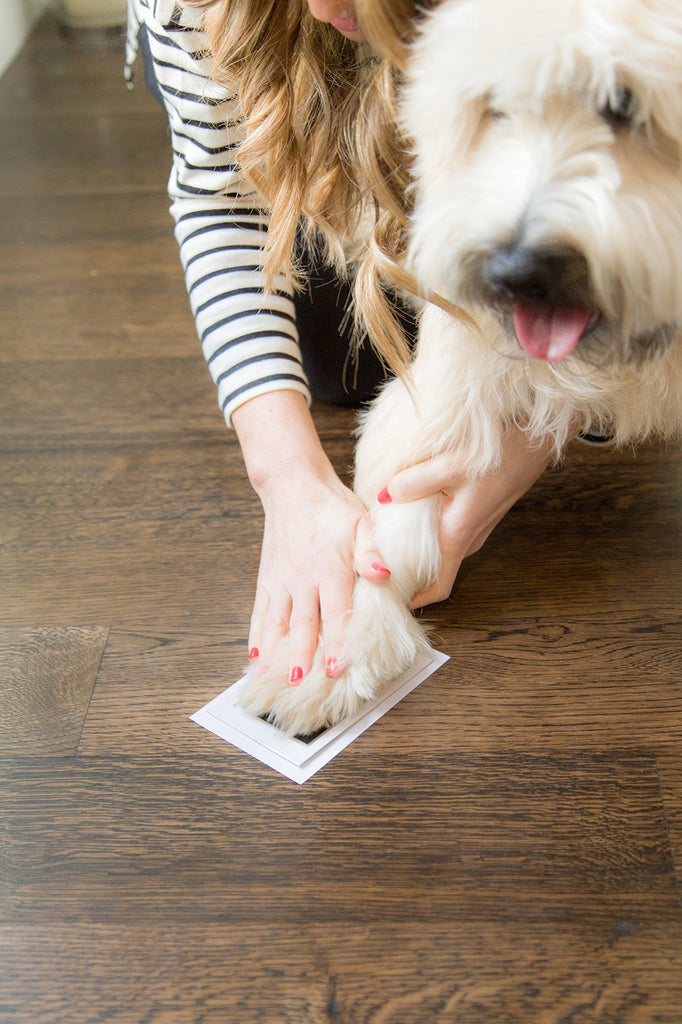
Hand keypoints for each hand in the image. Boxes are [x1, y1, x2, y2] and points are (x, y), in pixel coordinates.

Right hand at [251, 458, 390, 680]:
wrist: (293, 486)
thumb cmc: (332, 507)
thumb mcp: (361, 522)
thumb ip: (372, 551)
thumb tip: (384, 574)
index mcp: (330, 569)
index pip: (334, 613)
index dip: (335, 643)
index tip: (335, 669)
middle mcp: (303, 579)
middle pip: (303, 625)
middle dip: (302, 656)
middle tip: (301, 684)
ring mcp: (282, 581)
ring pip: (277, 624)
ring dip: (275, 653)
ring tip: (271, 679)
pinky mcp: (267, 579)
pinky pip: (260, 613)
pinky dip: (256, 637)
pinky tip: (254, 658)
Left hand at [378, 428, 557, 607]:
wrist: (535, 444)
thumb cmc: (500, 458)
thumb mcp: (451, 466)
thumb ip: (414, 481)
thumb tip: (384, 496)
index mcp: (458, 536)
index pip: (439, 587)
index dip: (416, 599)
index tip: (392, 598)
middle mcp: (468, 540)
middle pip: (435, 570)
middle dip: (408, 571)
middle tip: (379, 562)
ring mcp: (475, 528)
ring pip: (442, 550)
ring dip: (418, 550)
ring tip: (390, 536)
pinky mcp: (478, 515)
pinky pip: (450, 533)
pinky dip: (430, 532)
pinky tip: (414, 511)